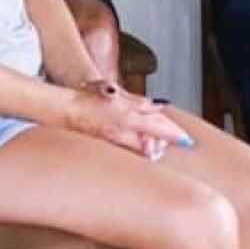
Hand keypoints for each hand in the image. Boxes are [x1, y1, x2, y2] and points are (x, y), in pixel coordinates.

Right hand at [63, 81, 191, 158]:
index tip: (186, 140)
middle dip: (162, 145)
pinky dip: (137, 153)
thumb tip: (159, 105)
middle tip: (166, 140)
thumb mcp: (117, 92)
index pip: (157, 127)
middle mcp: (120, 133)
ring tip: (153, 144)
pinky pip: (127, 155)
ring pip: (139, 154)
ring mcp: (111, 144)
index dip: (174, 134)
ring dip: (150, 150)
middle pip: (151, 146)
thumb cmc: (89, 98)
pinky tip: (137, 148)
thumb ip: (139, 101)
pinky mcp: (104, 150)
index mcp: (125, 116)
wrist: (63, 110)